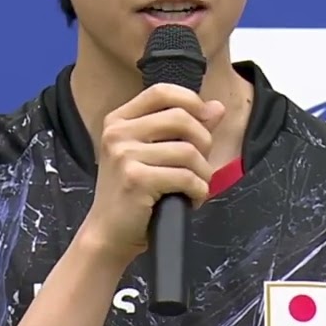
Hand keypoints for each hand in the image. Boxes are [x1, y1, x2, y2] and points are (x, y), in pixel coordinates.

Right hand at [79, 83, 225, 265]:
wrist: (108, 233)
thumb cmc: (132, 194)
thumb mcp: (152, 154)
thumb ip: (184, 129)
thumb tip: (217, 107)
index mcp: (119, 120)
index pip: (161, 92)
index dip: (190, 100)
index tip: (206, 119)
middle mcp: (117, 133)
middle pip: (181, 118)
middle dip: (204, 142)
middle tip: (200, 165)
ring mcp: (124, 155)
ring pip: (188, 151)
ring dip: (203, 173)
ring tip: (195, 187)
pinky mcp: (136, 179)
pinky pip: (186, 177)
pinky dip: (198, 191)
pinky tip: (189, 199)